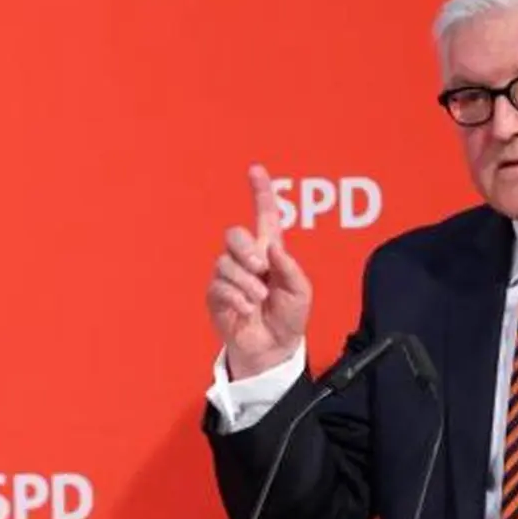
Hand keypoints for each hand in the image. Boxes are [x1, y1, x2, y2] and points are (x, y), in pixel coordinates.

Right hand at [207, 164, 311, 378]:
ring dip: (246, 283)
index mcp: (270, 252)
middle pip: (234, 234)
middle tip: (261, 270)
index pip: (264, 215)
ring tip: (259, 301)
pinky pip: (219, 286)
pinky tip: (246, 310)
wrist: (273, 348)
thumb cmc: (289, 318)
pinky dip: (236, 298)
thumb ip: (289, 268)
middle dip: (247, 250)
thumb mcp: (301, 292)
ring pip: (226, 263)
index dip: (260, 192)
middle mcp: (247, 259)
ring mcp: (229, 276)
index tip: (255, 170)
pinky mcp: (216, 295)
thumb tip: (272, 247)